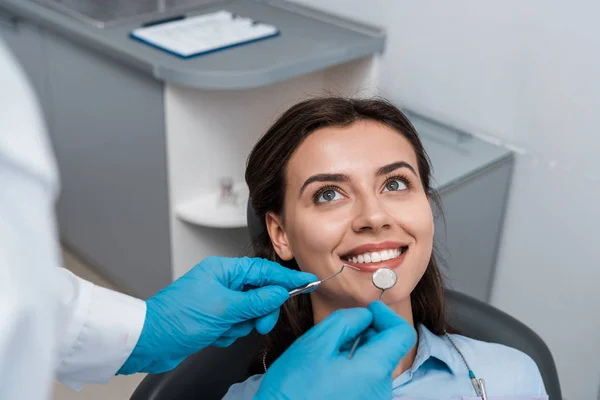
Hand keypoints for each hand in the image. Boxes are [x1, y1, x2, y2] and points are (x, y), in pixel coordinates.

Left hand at [118, 256, 315, 374]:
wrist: (150, 340)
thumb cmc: (177, 318)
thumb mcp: (224, 308)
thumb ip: (256, 301)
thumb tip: (279, 293)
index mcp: (224, 270)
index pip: (263, 271)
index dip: (286, 278)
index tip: (306, 282)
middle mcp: (222, 282)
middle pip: (259, 293)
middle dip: (259, 310)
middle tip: (258, 323)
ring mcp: (218, 300)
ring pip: (249, 311)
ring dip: (240, 324)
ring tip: (224, 328)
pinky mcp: (213, 317)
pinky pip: (235, 323)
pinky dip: (228, 332)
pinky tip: (213, 334)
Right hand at [255, 301, 416, 399]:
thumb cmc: (293, 389)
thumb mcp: (315, 343)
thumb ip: (346, 321)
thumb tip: (365, 316)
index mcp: (373, 371)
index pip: (402, 334)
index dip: (386, 315)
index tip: (370, 309)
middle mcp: (381, 390)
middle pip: (388, 350)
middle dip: (367, 333)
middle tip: (339, 332)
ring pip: (376, 365)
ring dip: (358, 351)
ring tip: (328, 355)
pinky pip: (367, 382)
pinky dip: (354, 369)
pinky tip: (330, 371)